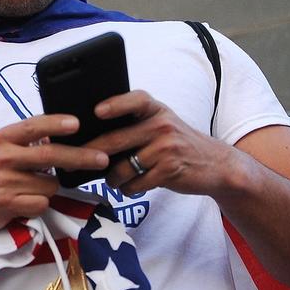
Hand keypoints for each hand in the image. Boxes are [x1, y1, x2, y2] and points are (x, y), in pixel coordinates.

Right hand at [0, 114, 109, 242]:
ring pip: (50, 184)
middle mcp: (3, 156)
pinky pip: (41, 203)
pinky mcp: (6, 203)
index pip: (33, 126)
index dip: (56, 124)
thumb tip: (63, 137)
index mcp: (2, 139)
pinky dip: (39, 205)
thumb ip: (26, 143)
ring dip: (49, 189)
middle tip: (101, 158)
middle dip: (80, 157)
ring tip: (31, 190)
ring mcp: (4, 180)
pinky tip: (24, 204)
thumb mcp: (0, 151)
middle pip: (50, 155)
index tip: (76, 123)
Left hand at [93, 90, 238, 195]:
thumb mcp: (160, 124)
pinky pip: (136, 183)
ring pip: (122, 167)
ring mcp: (167, 148)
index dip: (116, 104)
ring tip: (112, 179)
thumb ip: (133, 124)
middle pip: (116, 139)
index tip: (97, 112)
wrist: (217, 164)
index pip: (135, 100)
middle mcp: (162, 125)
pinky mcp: (170, 170)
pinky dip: (127, 188)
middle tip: (73, 164)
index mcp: (156, 110)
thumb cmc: (176, 144)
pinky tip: (130, 186)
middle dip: (90, 154)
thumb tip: (90, 137)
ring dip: (111, 178)